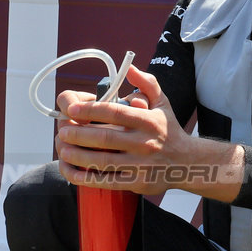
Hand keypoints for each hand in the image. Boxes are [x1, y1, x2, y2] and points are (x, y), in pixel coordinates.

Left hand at [53, 65, 189, 193]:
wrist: (189, 164)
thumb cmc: (170, 131)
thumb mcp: (163, 104)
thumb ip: (147, 84)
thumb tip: (130, 68)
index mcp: (148, 121)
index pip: (115, 112)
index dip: (90, 110)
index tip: (71, 109)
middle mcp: (145, 143)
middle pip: (105, 138)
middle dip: (79, 134)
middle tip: (62, 131)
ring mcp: (140, 165)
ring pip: (102, 161)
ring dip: (78, 155)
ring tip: (62, 149)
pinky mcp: (137, 183)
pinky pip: (106, 181)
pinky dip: (85, 177)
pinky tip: (71, 170)